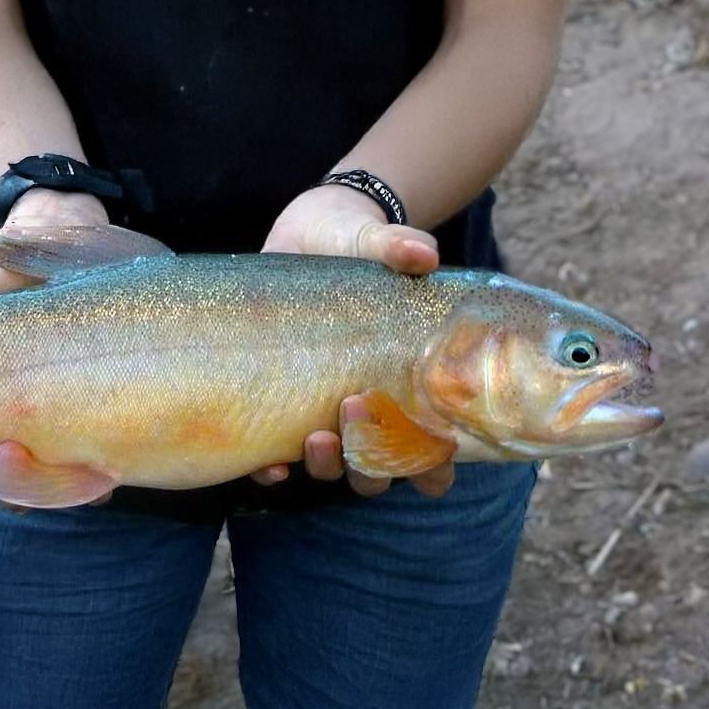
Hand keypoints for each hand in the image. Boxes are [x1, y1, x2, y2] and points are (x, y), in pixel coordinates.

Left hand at [252, 185, 452, 496]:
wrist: (303, 237)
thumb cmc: (355, 246)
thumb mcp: (376, 244)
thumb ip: (400, 248)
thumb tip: (422, 254)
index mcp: (407, 388)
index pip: (434, 453)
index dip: (436, 468)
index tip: (435, 451)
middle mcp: (367, 413)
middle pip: (380, 471)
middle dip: (375, 462)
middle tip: (360, 408)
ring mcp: (320, 414)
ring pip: (333, 469)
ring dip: (329, 465)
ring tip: (318, 436)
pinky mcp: (275, 407)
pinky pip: (272, 459)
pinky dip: (272, 470)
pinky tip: (272, 466)